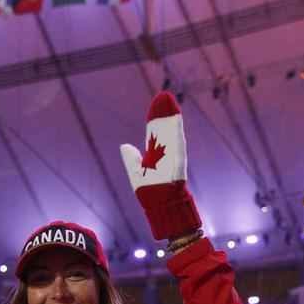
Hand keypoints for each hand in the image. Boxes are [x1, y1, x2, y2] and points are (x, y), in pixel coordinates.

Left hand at [119, 91, 200, 240]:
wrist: (161, 208)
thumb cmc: (150, 194)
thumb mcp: (136, 174)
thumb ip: (131, 159)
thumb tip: (125, 146)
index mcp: (157, 154)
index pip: (156, 130)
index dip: (155, 116)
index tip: (157, 101)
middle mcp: (166, 153)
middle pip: (165, 128)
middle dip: (164, 112)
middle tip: (164, 95)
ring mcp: (173, 157)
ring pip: (172, 132)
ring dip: (171, 116)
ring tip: (169, 100)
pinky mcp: (178, 163)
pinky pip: (177, 144)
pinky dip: (176, 131)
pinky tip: (175, 118)